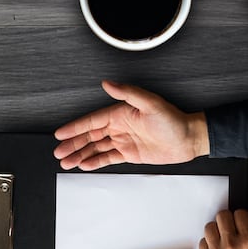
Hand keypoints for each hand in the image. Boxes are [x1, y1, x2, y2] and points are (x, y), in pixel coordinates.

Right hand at [53, 80, 210, 169]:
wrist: (189, 139)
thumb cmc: (173, 120)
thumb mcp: (150, 103)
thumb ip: (128, 93)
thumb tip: (108, 83)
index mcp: (120, 113)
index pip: (91, 121)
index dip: (74, 127)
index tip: (60, 133)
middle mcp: (118, 127)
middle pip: (89, 136)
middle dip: (72, 144)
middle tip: (58, 152)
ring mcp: (122, 141)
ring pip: (95, 148)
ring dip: (80, 155)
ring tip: (66, 162)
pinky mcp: (129, 154)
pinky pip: (107, 158)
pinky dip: (95, 162)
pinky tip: (84, 165)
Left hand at [199, 210, 247, 248]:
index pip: (240, 214)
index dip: (244, 216)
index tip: (244, 222)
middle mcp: (229, 246)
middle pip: (222, 216)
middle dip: (229, 219)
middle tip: (234, 228)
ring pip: (209, 226)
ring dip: (218, 229)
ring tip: (225, 239)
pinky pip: (202, 241)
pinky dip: (210, 242)